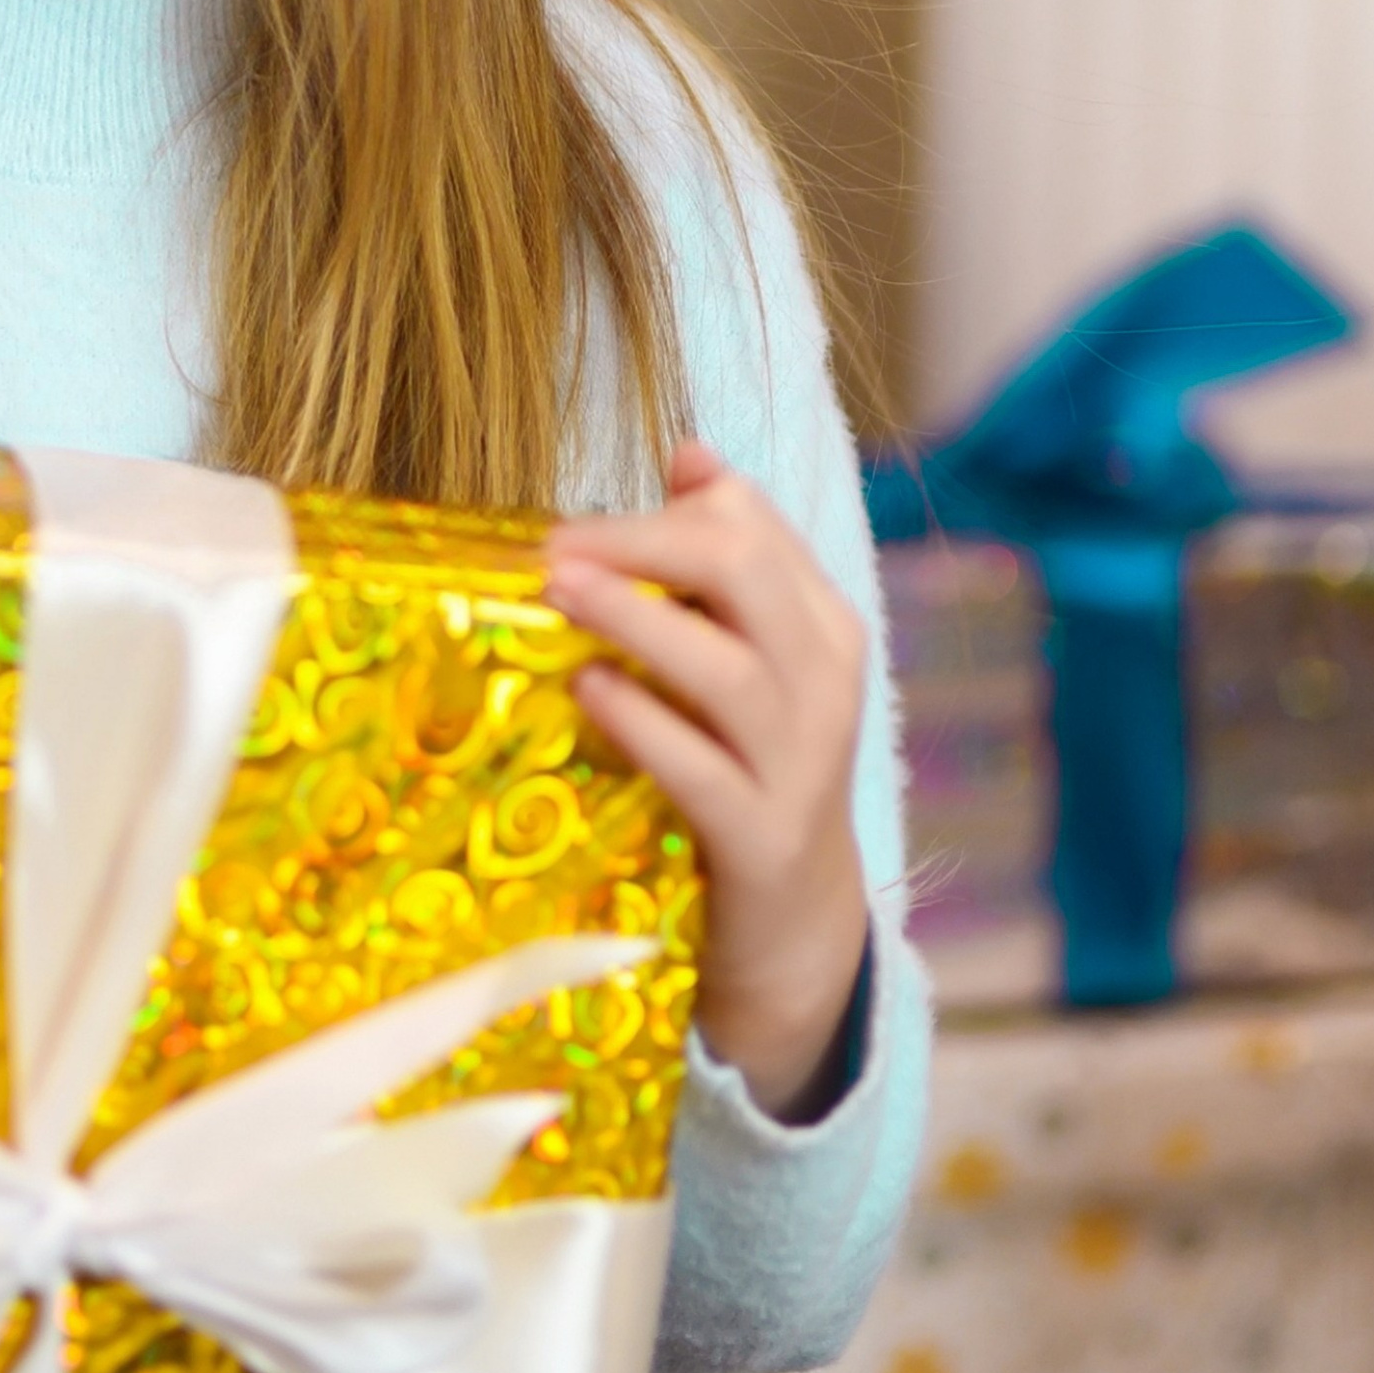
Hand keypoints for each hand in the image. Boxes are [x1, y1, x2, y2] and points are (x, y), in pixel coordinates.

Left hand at [543, 441, 870, 1120]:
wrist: (797, 920)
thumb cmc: (751, 762)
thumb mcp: (748, 655)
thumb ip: (721, 557)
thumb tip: (691, 452)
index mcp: (820, 622)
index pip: (752, 527)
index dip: (664, 509)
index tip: (572, 518)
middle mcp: (824, 681)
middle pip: (744, 575)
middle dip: (643, 545)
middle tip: (550, 546)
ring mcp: (801, 763)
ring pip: (726, 669)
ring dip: (634, 620)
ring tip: (555, 595)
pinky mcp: (762, 836)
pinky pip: (702, 769)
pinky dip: (642, 724)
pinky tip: (588, 693)